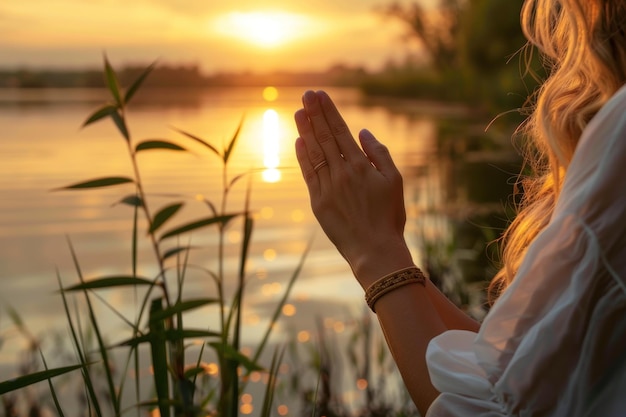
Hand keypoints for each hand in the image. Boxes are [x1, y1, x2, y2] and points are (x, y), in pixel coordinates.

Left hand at [294, 90, 413, 287]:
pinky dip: (302, 157)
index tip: (321, 96)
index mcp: (361, 165)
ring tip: (298, 112)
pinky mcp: (318, 202)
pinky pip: (308, 174)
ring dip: (305, 130)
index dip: (329, 112)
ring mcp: (328, 187)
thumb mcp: (394, 181)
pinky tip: (298, 141)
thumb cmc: (389, 217)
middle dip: (315, 114)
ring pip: (313, 153)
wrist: (375, 250)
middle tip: (306, 95)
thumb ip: (378, 154)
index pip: (340, 131)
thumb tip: (363, 131)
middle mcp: (342, 172)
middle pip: (324, 137)